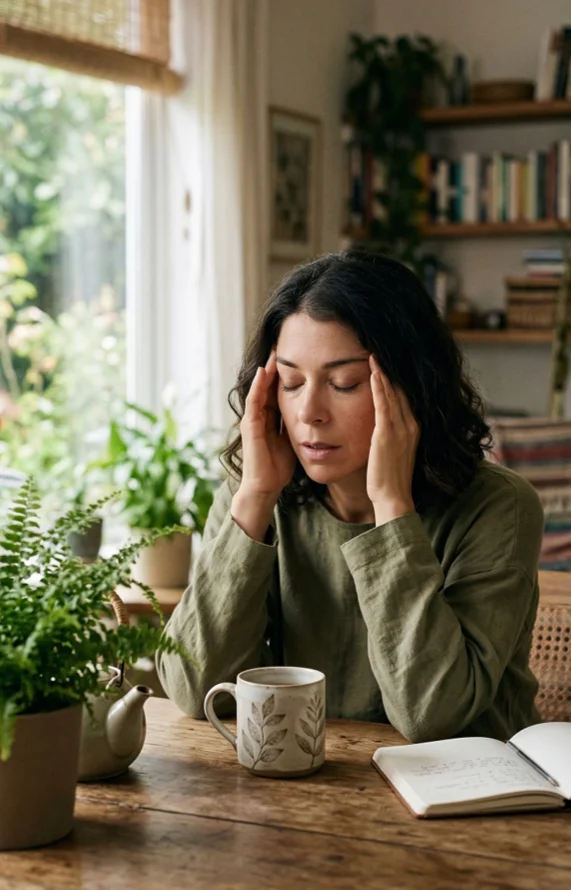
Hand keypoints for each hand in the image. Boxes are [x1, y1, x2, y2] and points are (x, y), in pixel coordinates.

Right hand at [238, 352, 296, 500]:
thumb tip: (320, 415)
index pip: (280, 389)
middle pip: (269, 384)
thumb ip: (300, 426)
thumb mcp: (294, 440)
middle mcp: (261, 415)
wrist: (266, 487)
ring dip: (266, 370)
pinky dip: (259, 386)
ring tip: (274, 350)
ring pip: (260, 388)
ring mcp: (253, 419)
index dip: (288, 373)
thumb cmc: (279, 468)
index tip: (299, 355)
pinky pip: (254, 401)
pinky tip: (265, 372)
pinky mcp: (250, 426)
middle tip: (285, 343)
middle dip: (276, 366)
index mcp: (272, 417)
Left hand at [367, 356, 419, 525]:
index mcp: (413, 428)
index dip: (396, 379)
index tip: (388, 362)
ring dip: (383, 373)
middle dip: (391, 371)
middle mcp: (410, 425)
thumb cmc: (390, 477)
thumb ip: (392, 434)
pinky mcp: (386, 435)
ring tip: (375, 355)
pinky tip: (374, 373)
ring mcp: (400, 429)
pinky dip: (379, 388)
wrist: (393, 497)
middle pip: (401, 390)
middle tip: (381, 350)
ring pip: (392, 393)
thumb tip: (382, 425)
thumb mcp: (394, 451)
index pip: (405, 396)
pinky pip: (383, 405)